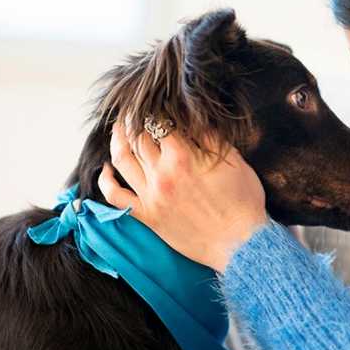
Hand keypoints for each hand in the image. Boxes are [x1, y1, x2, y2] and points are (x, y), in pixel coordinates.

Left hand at [99, 121, 268, 271]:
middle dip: (136, 120)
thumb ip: (210, 138)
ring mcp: (151, 196)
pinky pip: (116, 197)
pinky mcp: (147, 216)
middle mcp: (162, 173)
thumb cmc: (244, 204)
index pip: (160, 121)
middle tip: (136, 111)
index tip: (157, 104)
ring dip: (118, 140)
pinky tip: (107, 170)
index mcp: (184, 157)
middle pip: (138, 136)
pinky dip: (106, 181)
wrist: (241, 245)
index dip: (157, 109)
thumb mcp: (234, 162)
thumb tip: (192, 118)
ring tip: (119, 129)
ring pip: (122, 159)